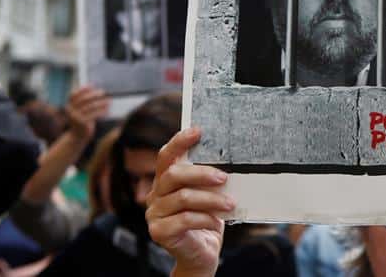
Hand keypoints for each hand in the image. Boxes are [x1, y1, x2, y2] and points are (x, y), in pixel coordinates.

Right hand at [65, 86, 110, 140]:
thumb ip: (84, 102)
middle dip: (94, 94)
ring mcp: (75, 117)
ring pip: (90, 106)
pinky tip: (107, 110)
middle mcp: (70, 110)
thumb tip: (94, 89)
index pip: (73, 94)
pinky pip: (94, 114)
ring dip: (101, 102)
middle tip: (103, 92)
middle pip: (83, 99)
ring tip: (108, 101)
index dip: (82, 89)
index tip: (92, 85)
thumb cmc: (82, 120)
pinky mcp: (82, 123)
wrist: (78, 136)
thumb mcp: (80, 110)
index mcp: (69, 105)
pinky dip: (102, 111)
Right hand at [146, 127, 233, 276]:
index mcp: (165, 181)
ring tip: (230, 203)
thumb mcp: (209, 195)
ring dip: (211, 199)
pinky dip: (205, 218)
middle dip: (201, 173)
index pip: (166, 156)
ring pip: (183, 198)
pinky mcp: (159, 232)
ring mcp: (154, 214)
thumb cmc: (207, 220)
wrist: (201, 254)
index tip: (198, 131)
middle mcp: (155, 194)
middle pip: (174, 175)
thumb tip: (229, 162)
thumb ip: (210, 180)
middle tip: (224, 178)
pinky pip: (185, 219)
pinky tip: (217, 221)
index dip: (179, 141)